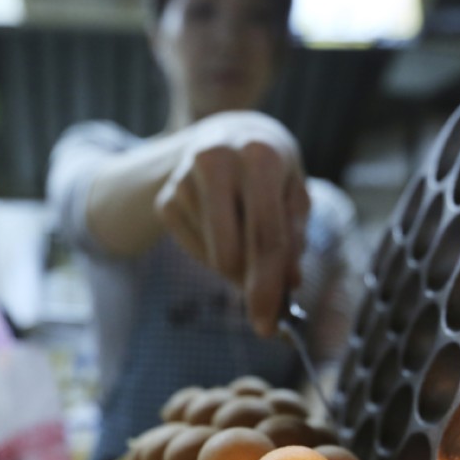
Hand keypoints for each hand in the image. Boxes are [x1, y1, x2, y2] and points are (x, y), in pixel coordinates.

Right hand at [155, 111, 309, 335]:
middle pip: (231, 254)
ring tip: (245, 232)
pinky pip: (193, 251)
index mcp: (260, 156)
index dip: (268, 286)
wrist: (225, 134)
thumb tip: (287, 285)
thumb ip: (293, 238)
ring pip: (212, 257)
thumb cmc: (270, 171)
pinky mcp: (164, 198)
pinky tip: (221, 225)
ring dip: (233, 263)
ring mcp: (184, 179)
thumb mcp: (295, 193)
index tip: (267, 325)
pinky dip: (211, 252)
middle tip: (263, 302)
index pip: (265, 236)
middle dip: (249, 285)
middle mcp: (217, 161)